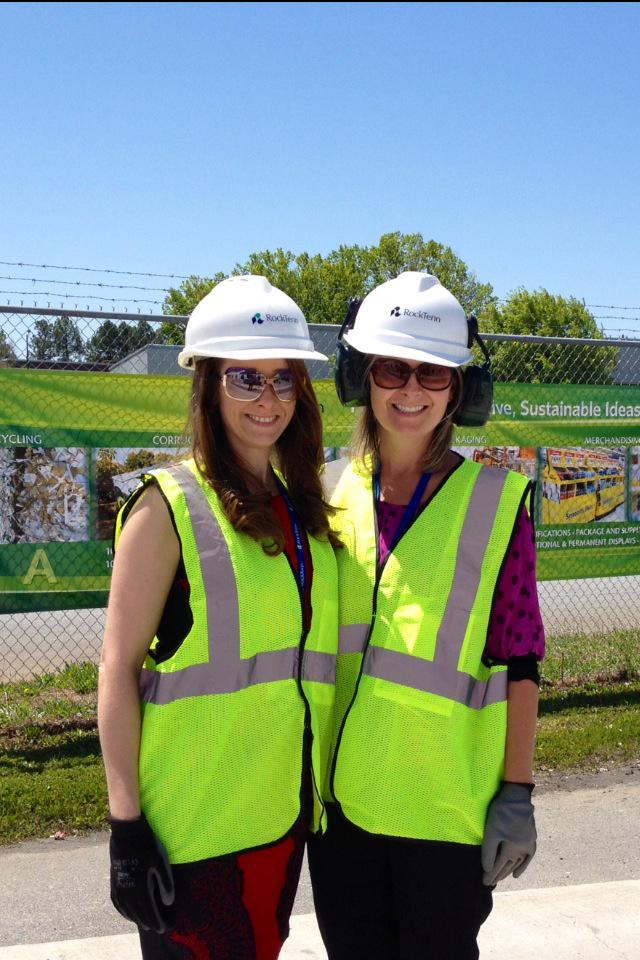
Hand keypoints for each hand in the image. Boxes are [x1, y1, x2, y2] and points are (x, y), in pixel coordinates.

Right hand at [109, 812, 174, 932]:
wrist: (126, 832)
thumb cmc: (147, 845)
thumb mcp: (160, 862)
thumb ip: (165, 883)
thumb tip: (168, 902)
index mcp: (140, 888)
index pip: (149, 913)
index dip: (157, 922)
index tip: (163, 929)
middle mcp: (127, 892)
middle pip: (138, 914)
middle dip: (148, 922)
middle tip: (156, 928)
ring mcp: (118, 888)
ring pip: (126, 911)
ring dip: (135, 919)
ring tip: (144, 922)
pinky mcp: (113, 882)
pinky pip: (117, 904)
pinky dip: (123, 911)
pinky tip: (127, 912)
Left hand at [481, 781, 536, 885]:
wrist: (517, 796)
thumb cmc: (502, 812)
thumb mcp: (492, 831)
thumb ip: (489, 851)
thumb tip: (487, 869)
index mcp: (512, 849)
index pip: (499, 866)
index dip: (491, 875)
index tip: (484, 883)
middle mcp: (521, 850)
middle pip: (508, 866)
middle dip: (498, 875)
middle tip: (490, 883)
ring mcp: (528, 844)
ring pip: (517, 863)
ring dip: (508, 871)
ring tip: (501, 879)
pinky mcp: (531, 838)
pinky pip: (527, 857)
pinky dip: (522, 866)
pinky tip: (517, 874)